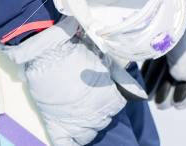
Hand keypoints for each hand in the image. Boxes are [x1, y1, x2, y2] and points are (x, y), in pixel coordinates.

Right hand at [4, 17, 124, 145]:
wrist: (45, 49)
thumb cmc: (75, 50)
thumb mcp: (103, 59)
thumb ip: (122, 78)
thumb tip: (140, 94)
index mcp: (109, 100)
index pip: (116, 106)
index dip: (108, 97)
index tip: (100, 89)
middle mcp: (96, 115)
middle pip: (103, 121)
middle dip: (97, 110)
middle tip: (84, 96)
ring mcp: (75, 123)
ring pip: (88, 134)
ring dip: (85, 125)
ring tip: (76, 111)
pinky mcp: (56, 124)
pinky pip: (64, 144)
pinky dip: (69, 144)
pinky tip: (71, 140)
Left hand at [141, 0, 185, 109]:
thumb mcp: (176, 25)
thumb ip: (181, 53)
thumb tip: (182, 77)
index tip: (179, 107)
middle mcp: (185, 28)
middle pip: (180, 64)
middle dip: (171, 87)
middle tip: (162, 107)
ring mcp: (169, 23)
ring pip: (165, 56)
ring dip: (159, 78)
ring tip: (151, 99)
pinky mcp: (152, 18)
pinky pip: (153, 46)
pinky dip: (148, 62)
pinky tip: (141, 77)